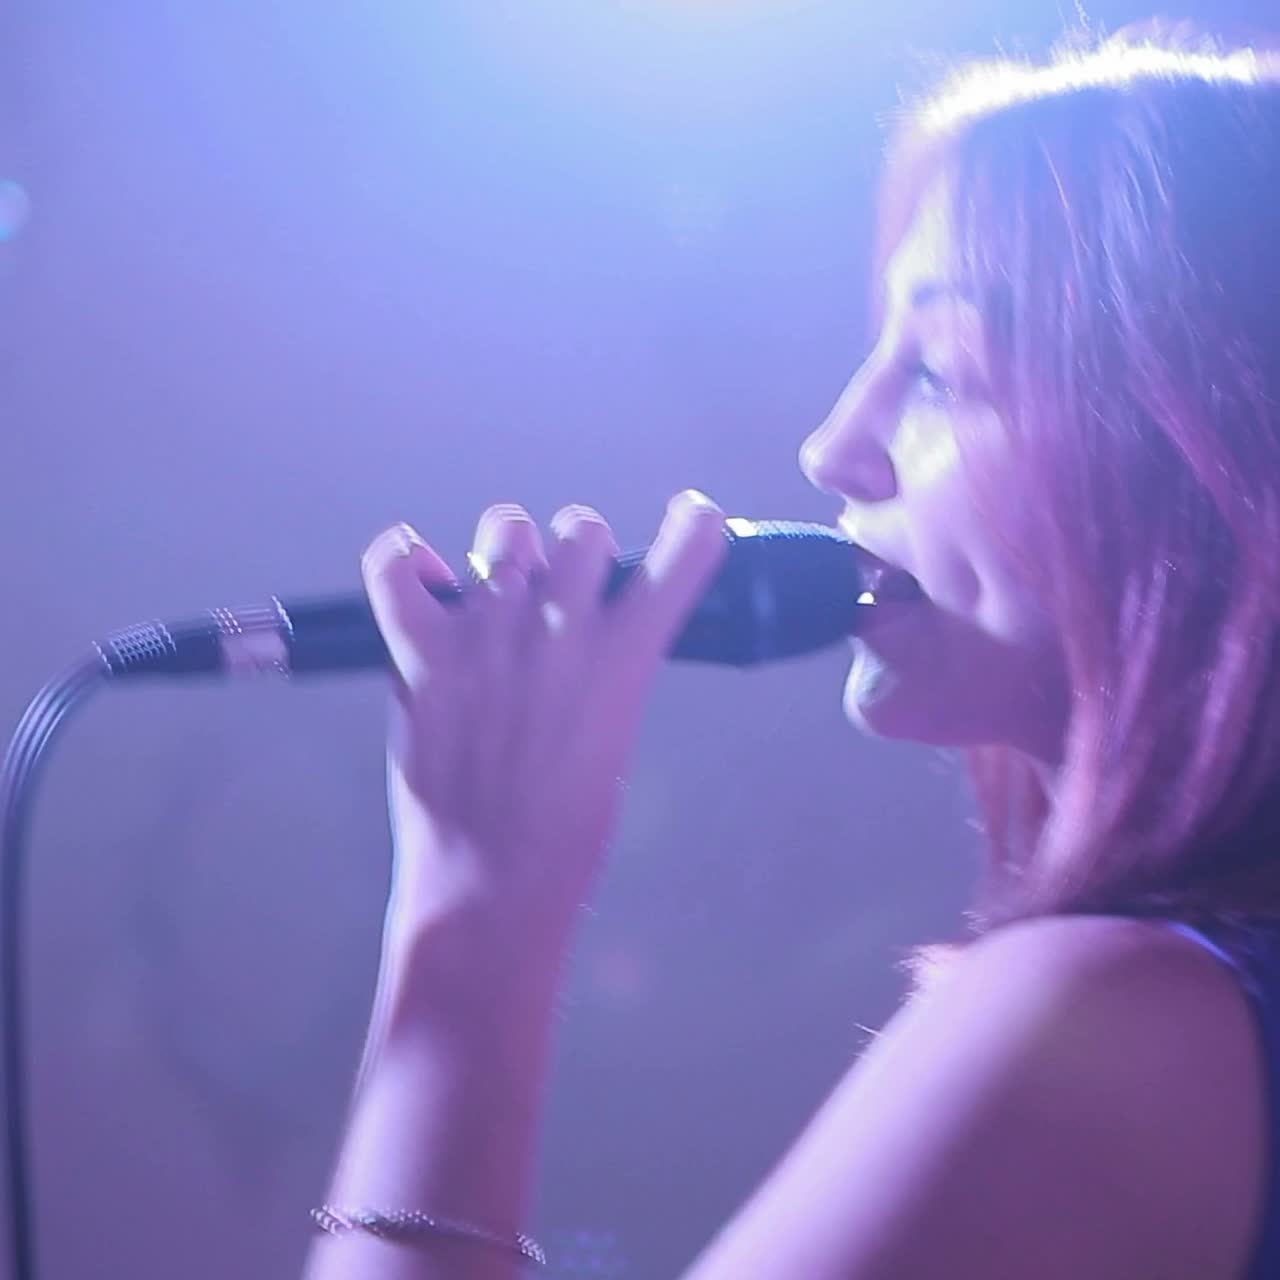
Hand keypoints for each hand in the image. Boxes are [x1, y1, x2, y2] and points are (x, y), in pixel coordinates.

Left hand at [361, 491, 726, 955]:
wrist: (490, 890)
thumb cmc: (566, 837)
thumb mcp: (613, 744)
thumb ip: (604, 677)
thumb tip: (582, 632)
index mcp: (620, 662)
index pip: (677, 561)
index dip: (694, 528)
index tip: (695, 518)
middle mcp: (556, 632)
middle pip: (582, 530)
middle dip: (581, 549)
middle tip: (567, 590)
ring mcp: (484, 637)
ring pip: (506, 532)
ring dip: (512, 551)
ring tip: (502, 590)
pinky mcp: (420, 656)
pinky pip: (394, 566)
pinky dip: (404, 557)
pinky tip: (426, 577)